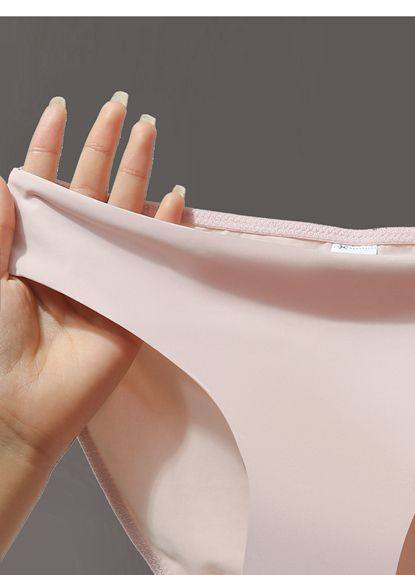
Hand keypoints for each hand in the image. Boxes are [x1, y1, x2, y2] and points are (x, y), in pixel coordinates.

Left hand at [0, 93, 185, 556]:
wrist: (20, 404)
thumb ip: (0, 231)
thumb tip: (8, 181)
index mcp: (34, 246)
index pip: (45, 185)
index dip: (52, 146)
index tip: (61, 108)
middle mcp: (72, 255)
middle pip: (92, 191)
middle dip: (107, 147)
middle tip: (123, 108)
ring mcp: (105, 277)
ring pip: (124, 217)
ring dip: (139, 176)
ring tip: (149, 135)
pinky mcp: (132, 305)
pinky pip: (150, 261)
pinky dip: (165, 232)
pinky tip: (176, 201)